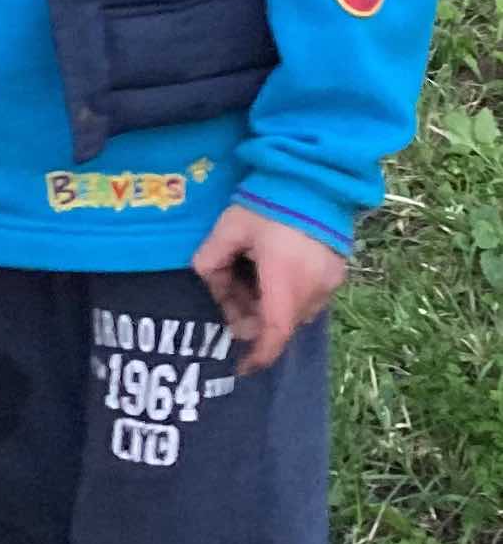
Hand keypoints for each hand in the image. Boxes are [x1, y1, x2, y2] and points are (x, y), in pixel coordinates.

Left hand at [191, 205, 347, 375]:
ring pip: (296, 311)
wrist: (313, 176)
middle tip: (231, 295)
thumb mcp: (229, 228)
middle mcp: (313, 288)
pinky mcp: (338, 271)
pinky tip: (272, 268)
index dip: (259, 354)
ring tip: (251, 273)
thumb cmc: (267, 201)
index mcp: (285, 279)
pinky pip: (309, 296)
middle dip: (254, 319)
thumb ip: (212, 259)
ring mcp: (330, 281)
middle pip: (281, 322)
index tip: (243, 367)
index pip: (274, 332)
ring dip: (271, 305)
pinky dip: (288, 293)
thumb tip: (206, 279)